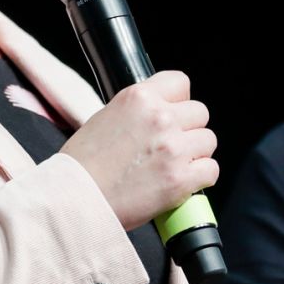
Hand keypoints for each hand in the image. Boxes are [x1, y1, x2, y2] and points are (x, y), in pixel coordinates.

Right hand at [60, 71, 217, 229]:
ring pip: (208, 141)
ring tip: (172, 166)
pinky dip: (200, 179)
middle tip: (170, 147)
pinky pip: (211, 170)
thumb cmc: (81, 165)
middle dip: (188, 130)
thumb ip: (138, 111)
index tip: (174, 114)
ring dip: (196, 154)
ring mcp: (174, 148)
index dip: (179, 101)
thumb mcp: (105, 117)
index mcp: (139, 98)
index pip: (180, 83)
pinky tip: (181, 183)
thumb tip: (161, 113)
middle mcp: (160, 118)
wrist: (72, 200)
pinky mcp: (181, 178)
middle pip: (200, 113)